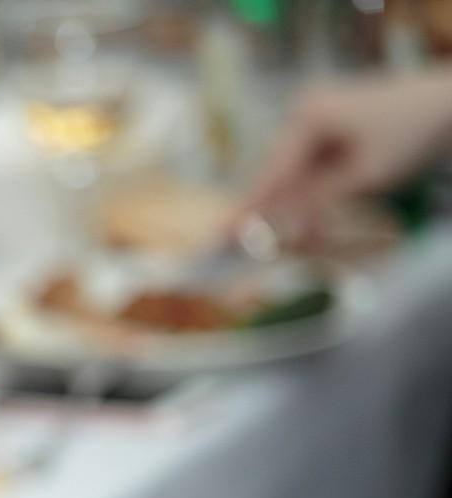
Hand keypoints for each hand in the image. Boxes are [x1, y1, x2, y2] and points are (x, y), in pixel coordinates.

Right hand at [235, 70, 451, 240]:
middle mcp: (303, 111)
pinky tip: (307, 214)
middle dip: (268, 211)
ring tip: (285, 236)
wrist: (447, 103)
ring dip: (292, 205)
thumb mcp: (364, 176)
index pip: (270, 173)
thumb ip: (318, 202)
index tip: (219, 236)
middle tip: (239, 243)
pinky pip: (308, 165)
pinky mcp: (328, 124)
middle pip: (277, 172)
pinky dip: (308, 191)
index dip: (246, 209)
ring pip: (292, 172)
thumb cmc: (410, 134)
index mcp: (307, 117)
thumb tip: (285, 232)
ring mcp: (315, 115)